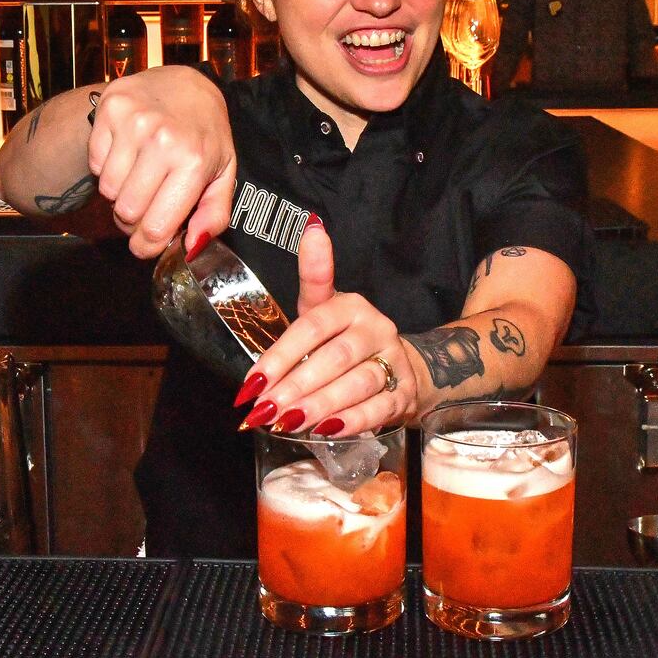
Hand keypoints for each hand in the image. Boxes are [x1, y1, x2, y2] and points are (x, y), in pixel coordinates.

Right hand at [87, 66, 235, 258]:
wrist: (186, 84)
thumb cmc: (205, 135)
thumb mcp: (223, 174)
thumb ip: (213, 215)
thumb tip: (191, 248)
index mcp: (194, 161)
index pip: (156, 227)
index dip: (147, 246)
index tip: (146, 244)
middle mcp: (162, 140)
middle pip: (126, 213)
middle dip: (133, 220)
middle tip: (146, 206)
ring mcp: (133, 121)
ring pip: (107, 190)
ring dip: (120, 192)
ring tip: (139, 176)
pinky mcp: (110, 108)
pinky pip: (95, 163)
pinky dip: (107, 167)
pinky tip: (127, 154)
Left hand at [236, 218, 419, 437]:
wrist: (401, 367)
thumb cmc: (347, 339)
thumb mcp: (325, 308)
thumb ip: (313, 276)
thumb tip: (312, 227)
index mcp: (350, 306)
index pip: (311, 327)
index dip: (280, 356)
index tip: (252, 381)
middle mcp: (376, 329)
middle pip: (334, 358)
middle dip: (296, 386)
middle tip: (265, 409)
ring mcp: (393, 362)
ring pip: (357, 384)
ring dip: (320, 405)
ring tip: (288, 422)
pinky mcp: (404, 393)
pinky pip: (378, 409)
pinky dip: (350, 421)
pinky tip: (324, 431)